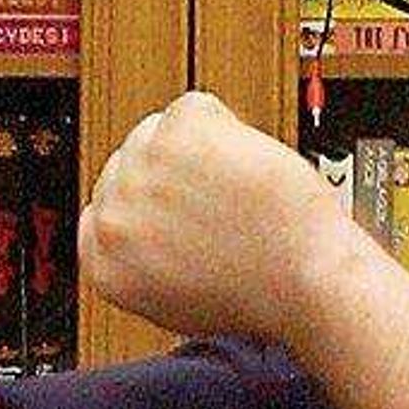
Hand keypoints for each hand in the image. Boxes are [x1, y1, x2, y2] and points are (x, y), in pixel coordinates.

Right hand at [78, 92, 348, 341]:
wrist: (306, 280)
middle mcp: (113, 217)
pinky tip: (247, 166)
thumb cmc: (265, 295)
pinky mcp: (178, 132)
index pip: (103, 208)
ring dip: (203, 148)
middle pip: (130, 162)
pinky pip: (197, 108)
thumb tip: (151, 222)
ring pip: (161, 130)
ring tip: (239, 189)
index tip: (177, 205)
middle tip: (221, 199)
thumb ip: (144, 259)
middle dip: (175, 172)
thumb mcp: (176, 300)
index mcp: (105, 264)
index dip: (148, 201)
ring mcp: (140, 170)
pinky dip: (229, 128)